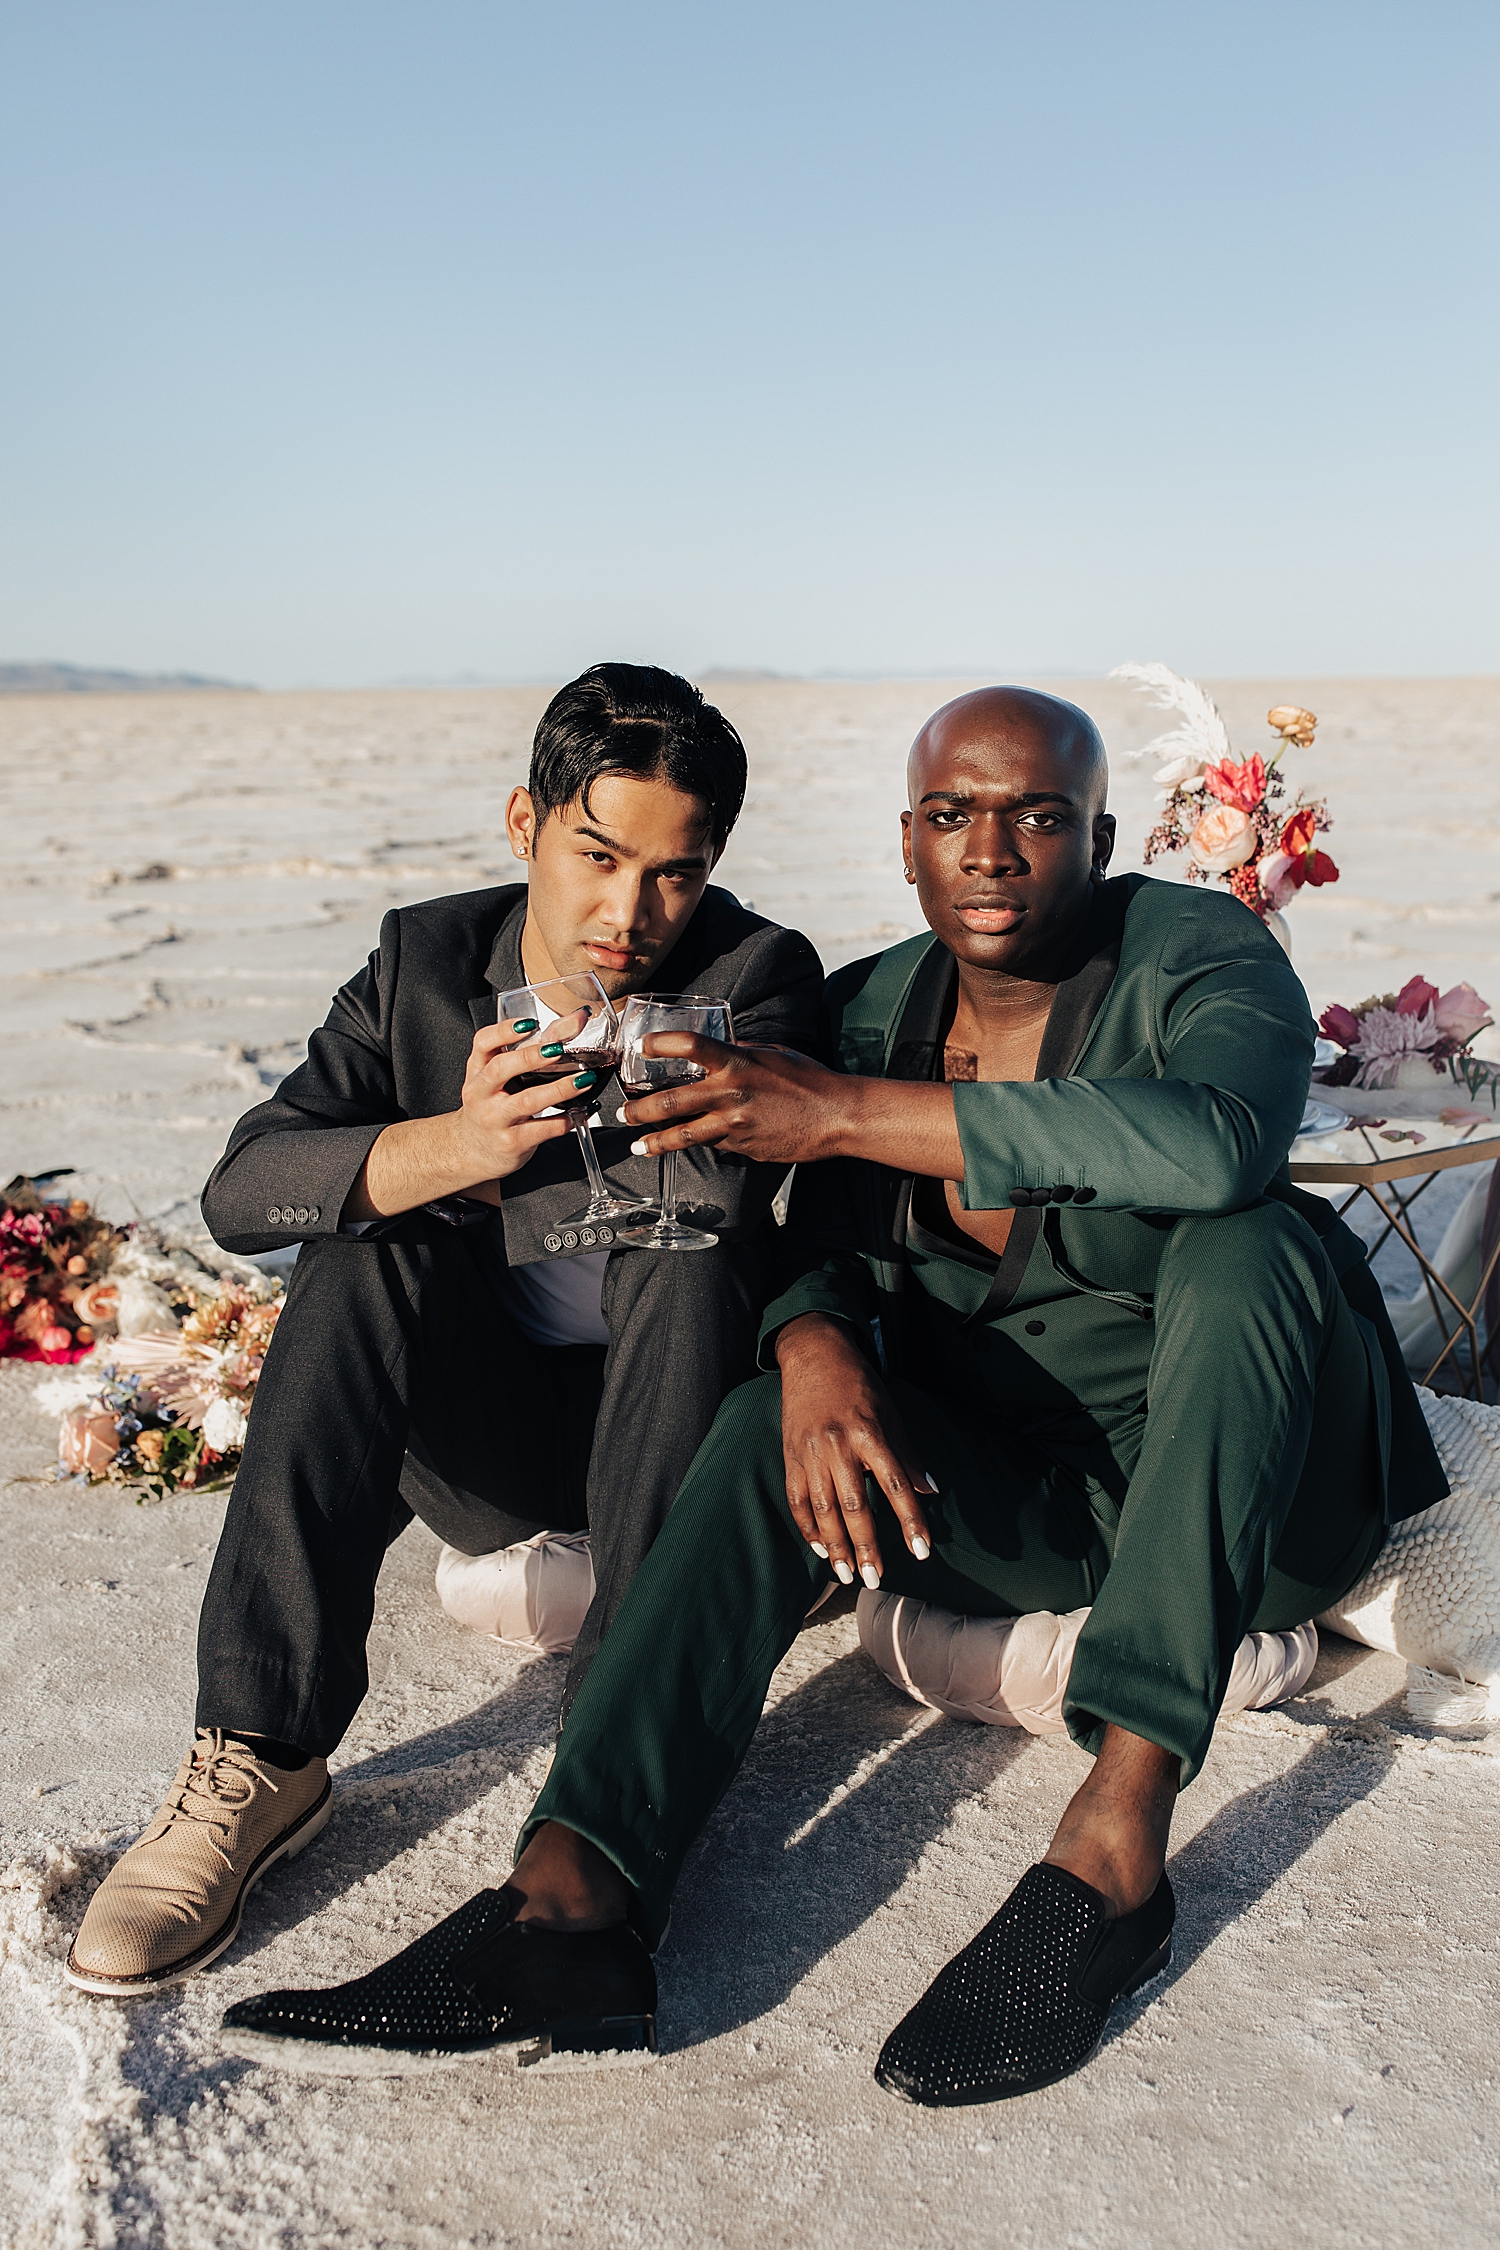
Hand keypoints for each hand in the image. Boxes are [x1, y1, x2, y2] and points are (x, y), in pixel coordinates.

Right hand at [346, 1011, 589, 1220]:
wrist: (472, 1149)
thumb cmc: (491, 1106)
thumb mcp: (496, 1078)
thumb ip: (528, 1051)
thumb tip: (572, 1022)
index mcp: (478, 1070)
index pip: (483, 1043)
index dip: (505, 1030)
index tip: (530, 1023)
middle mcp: (482, 1093)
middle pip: (501, 1068)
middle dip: (531, 1057)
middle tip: (558, 1049)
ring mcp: (495, 1119)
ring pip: (527, 1101)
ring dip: (559, 1089)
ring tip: (583, 1079)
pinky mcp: (512, 1142)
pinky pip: (543, 1129)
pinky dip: (567, 1119)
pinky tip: (583, 1110)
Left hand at [619, 1033, 852, 1163]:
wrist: (837, 1117)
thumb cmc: (809, 1080)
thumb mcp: (772, 1054)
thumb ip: (740, 1052)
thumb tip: (719, 1050)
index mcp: (737, 1062)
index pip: (688, 1045)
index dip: (659, 1044)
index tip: (641, 1047)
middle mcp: (730, 1093)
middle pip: (670, 1102)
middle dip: (639, 1110)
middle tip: (623, 1113)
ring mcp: (734, 1124)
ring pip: (682, 1136)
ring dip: (654, 1142)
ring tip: (636, 1145)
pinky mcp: (742, 1147)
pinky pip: (712, 1144)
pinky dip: (697, 1144)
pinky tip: (685, 1146)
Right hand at [775, 1313, 933, 1584]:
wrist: (814, 1356)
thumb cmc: (859, 1385)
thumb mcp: (891, 1413)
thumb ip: (908, 1455)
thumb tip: (931, 1490)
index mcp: (870, 1433)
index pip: (895, 1485)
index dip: (910, 1520)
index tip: (922, 1551)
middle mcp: (838, 1446)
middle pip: (854, 1507)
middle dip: (866, 1547)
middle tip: (876, 1580)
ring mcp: (811, 1453)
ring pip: (823, 1510)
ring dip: (836, 1547)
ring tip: (848, 1575)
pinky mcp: (790, 1456)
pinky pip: (797, 1500)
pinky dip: (808, 1527)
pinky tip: (821, 1549)